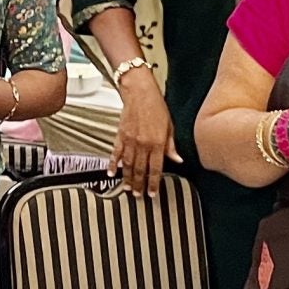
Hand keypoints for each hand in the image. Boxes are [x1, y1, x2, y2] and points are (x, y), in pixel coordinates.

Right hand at [112, 71, 180, 194]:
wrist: (139, 92)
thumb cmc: (156, 105)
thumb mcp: (170, 126)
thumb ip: (172, 145)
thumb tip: (178, 160)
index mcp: (157, 142)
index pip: (156, 168)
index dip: (153, 183)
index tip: (152, 193)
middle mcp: (143, 144)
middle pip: (141, 170)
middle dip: (140, 185)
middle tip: (138, 195)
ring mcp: (130, 141)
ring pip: (128, 165)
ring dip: (127, 178)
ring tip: (127, 188)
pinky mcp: (120, 136)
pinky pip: (115, 154)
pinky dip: (112, 164)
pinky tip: (111, 172)